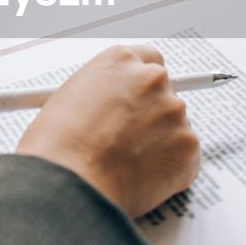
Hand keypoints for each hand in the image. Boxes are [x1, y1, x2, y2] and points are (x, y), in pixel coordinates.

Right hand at [16, 45, 200, 217]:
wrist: (69, 184)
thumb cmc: (57, 148)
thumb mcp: (68, 100)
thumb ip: (100, 95)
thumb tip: (111, 109)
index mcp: (120, 61)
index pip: (148, 61)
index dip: (142, 86)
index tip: (139, 99)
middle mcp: (151, 78)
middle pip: (165, 91)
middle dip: (153, 116)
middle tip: (131, 141)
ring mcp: (173, 111)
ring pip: (176, 127)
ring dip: (160, 143)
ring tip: (127, 166)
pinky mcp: (188, 146)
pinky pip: (186, 157)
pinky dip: (171, 171)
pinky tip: (142, 180)